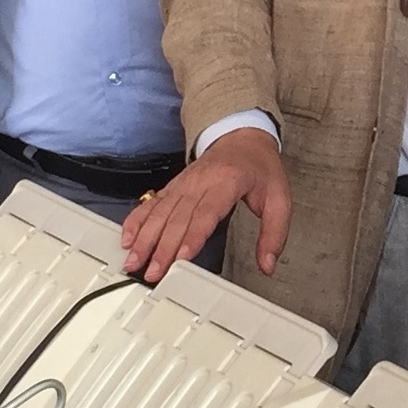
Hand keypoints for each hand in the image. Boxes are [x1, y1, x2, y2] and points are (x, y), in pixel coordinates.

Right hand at [121, 125, 288, 283]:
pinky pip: (151, 203)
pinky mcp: (173, 187)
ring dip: (144, 238)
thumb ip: (274, 234)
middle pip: (176, 219)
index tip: (179, 259)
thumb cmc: (259, 167)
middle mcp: (199, 183)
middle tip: (152, 272)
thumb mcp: (280, 198)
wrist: (242, 136)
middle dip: (161, 248)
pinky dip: (136, 220)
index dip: (191, 238)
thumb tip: (268, 264)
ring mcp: (183, 185)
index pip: (205, 214)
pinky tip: (127, 237)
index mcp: (226, 183)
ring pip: (159, 213)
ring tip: (133, 260)